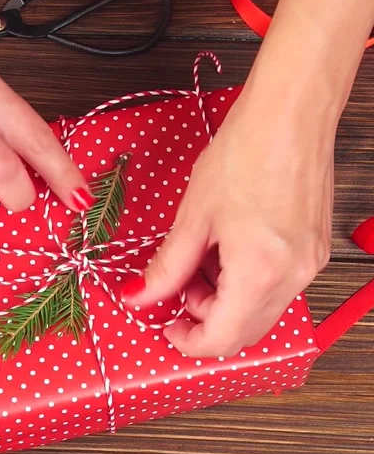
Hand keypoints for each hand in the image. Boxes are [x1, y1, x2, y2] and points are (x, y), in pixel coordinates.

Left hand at [122, 0, 373, 357]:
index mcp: (258, 273)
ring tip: (204, 263)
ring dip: (227, 304)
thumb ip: (166, 267)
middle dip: (208, 322)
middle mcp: (291, 278)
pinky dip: (249, 286)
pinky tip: (230, 252)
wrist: (292, 112)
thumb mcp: (193, 216)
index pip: (221, 338)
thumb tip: (139, 296)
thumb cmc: (246, 152)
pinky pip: (278, 289)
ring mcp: (307, 266)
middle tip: (181, 292)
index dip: (189, 341)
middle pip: (244, 333)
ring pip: (261, 313)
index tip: (169, 328)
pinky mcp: (313, 252)